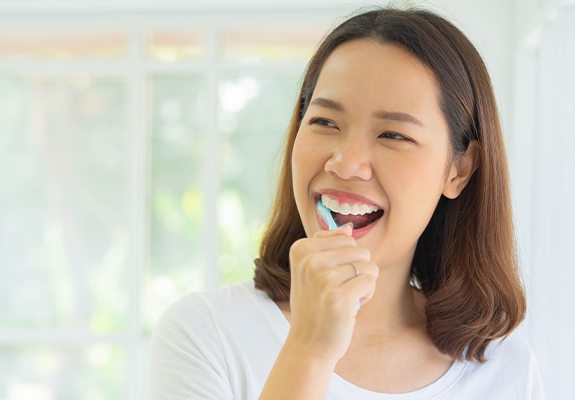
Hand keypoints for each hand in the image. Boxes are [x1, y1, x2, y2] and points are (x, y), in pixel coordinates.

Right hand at [286, 223, 379, 362]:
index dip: (347, 260)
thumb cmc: (315, 304)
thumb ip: (328, 245)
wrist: (309, 343)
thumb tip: (349, 226)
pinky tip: (352, 306)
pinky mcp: (338, 296)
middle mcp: (309, 259)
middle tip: (340, 290)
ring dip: (364, 284)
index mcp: (301, 248)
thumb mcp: (312, 270)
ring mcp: (322, 277)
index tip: (330, 278)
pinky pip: (370, 281)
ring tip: (345, 298)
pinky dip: (367, 295)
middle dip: (358, 271)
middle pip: (360, 250)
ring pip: (368, 266)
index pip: (347, 239)